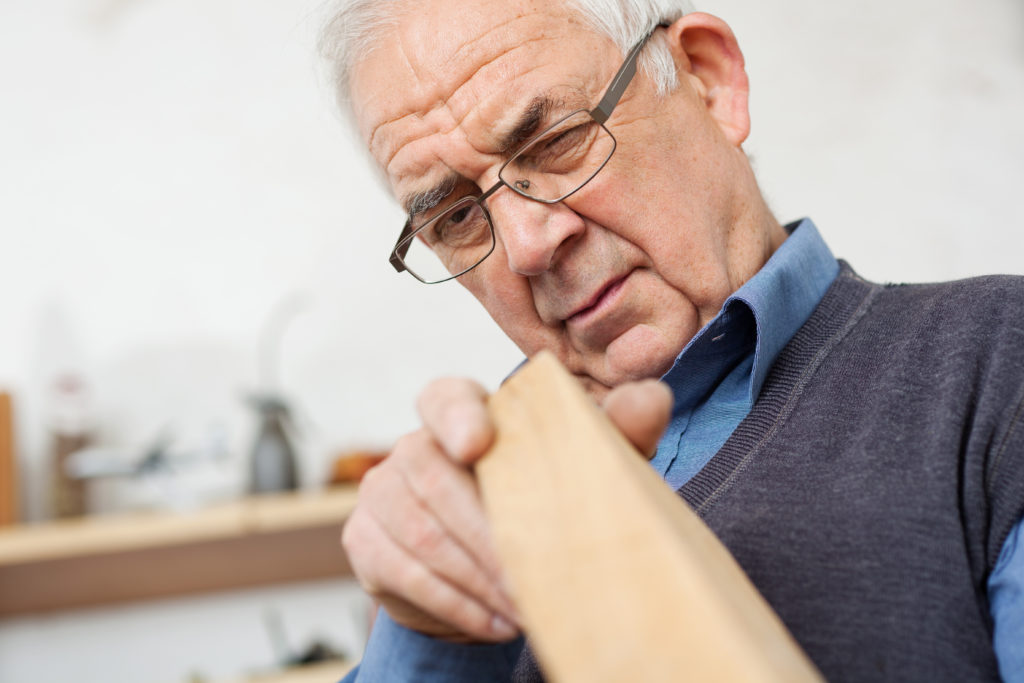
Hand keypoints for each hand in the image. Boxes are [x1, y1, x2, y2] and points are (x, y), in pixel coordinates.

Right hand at [341, 375, 672, 641]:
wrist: (495, 557)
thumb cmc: (547, 491)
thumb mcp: (587, 461)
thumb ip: (619, 427)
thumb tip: (653, 399)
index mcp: (463, 412)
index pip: (444, 397)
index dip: (455, 416)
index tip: (476, 445)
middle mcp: (413, 445)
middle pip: (434, 478)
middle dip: (487, 534)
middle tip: (536, 576)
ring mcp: (381, 493)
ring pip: (420, 532)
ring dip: (476, 576)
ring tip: (527, 606)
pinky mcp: (367, 543)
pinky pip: (402, 574)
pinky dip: (453, 604)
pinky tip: (495, 621)